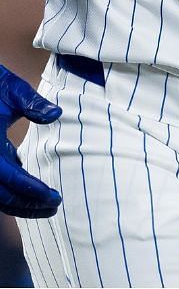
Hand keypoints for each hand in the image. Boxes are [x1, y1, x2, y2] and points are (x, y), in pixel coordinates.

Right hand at [0, 66, 59, 216]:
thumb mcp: (11, 89)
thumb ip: (32, 102)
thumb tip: (56, 114)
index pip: (10, 177)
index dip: (31, 190)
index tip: (54, 197)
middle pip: (1, 196)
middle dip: (28, 205)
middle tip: (55, 206)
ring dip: (19, 206)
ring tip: (47, 207)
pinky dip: (10, 196)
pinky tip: (30, 195)